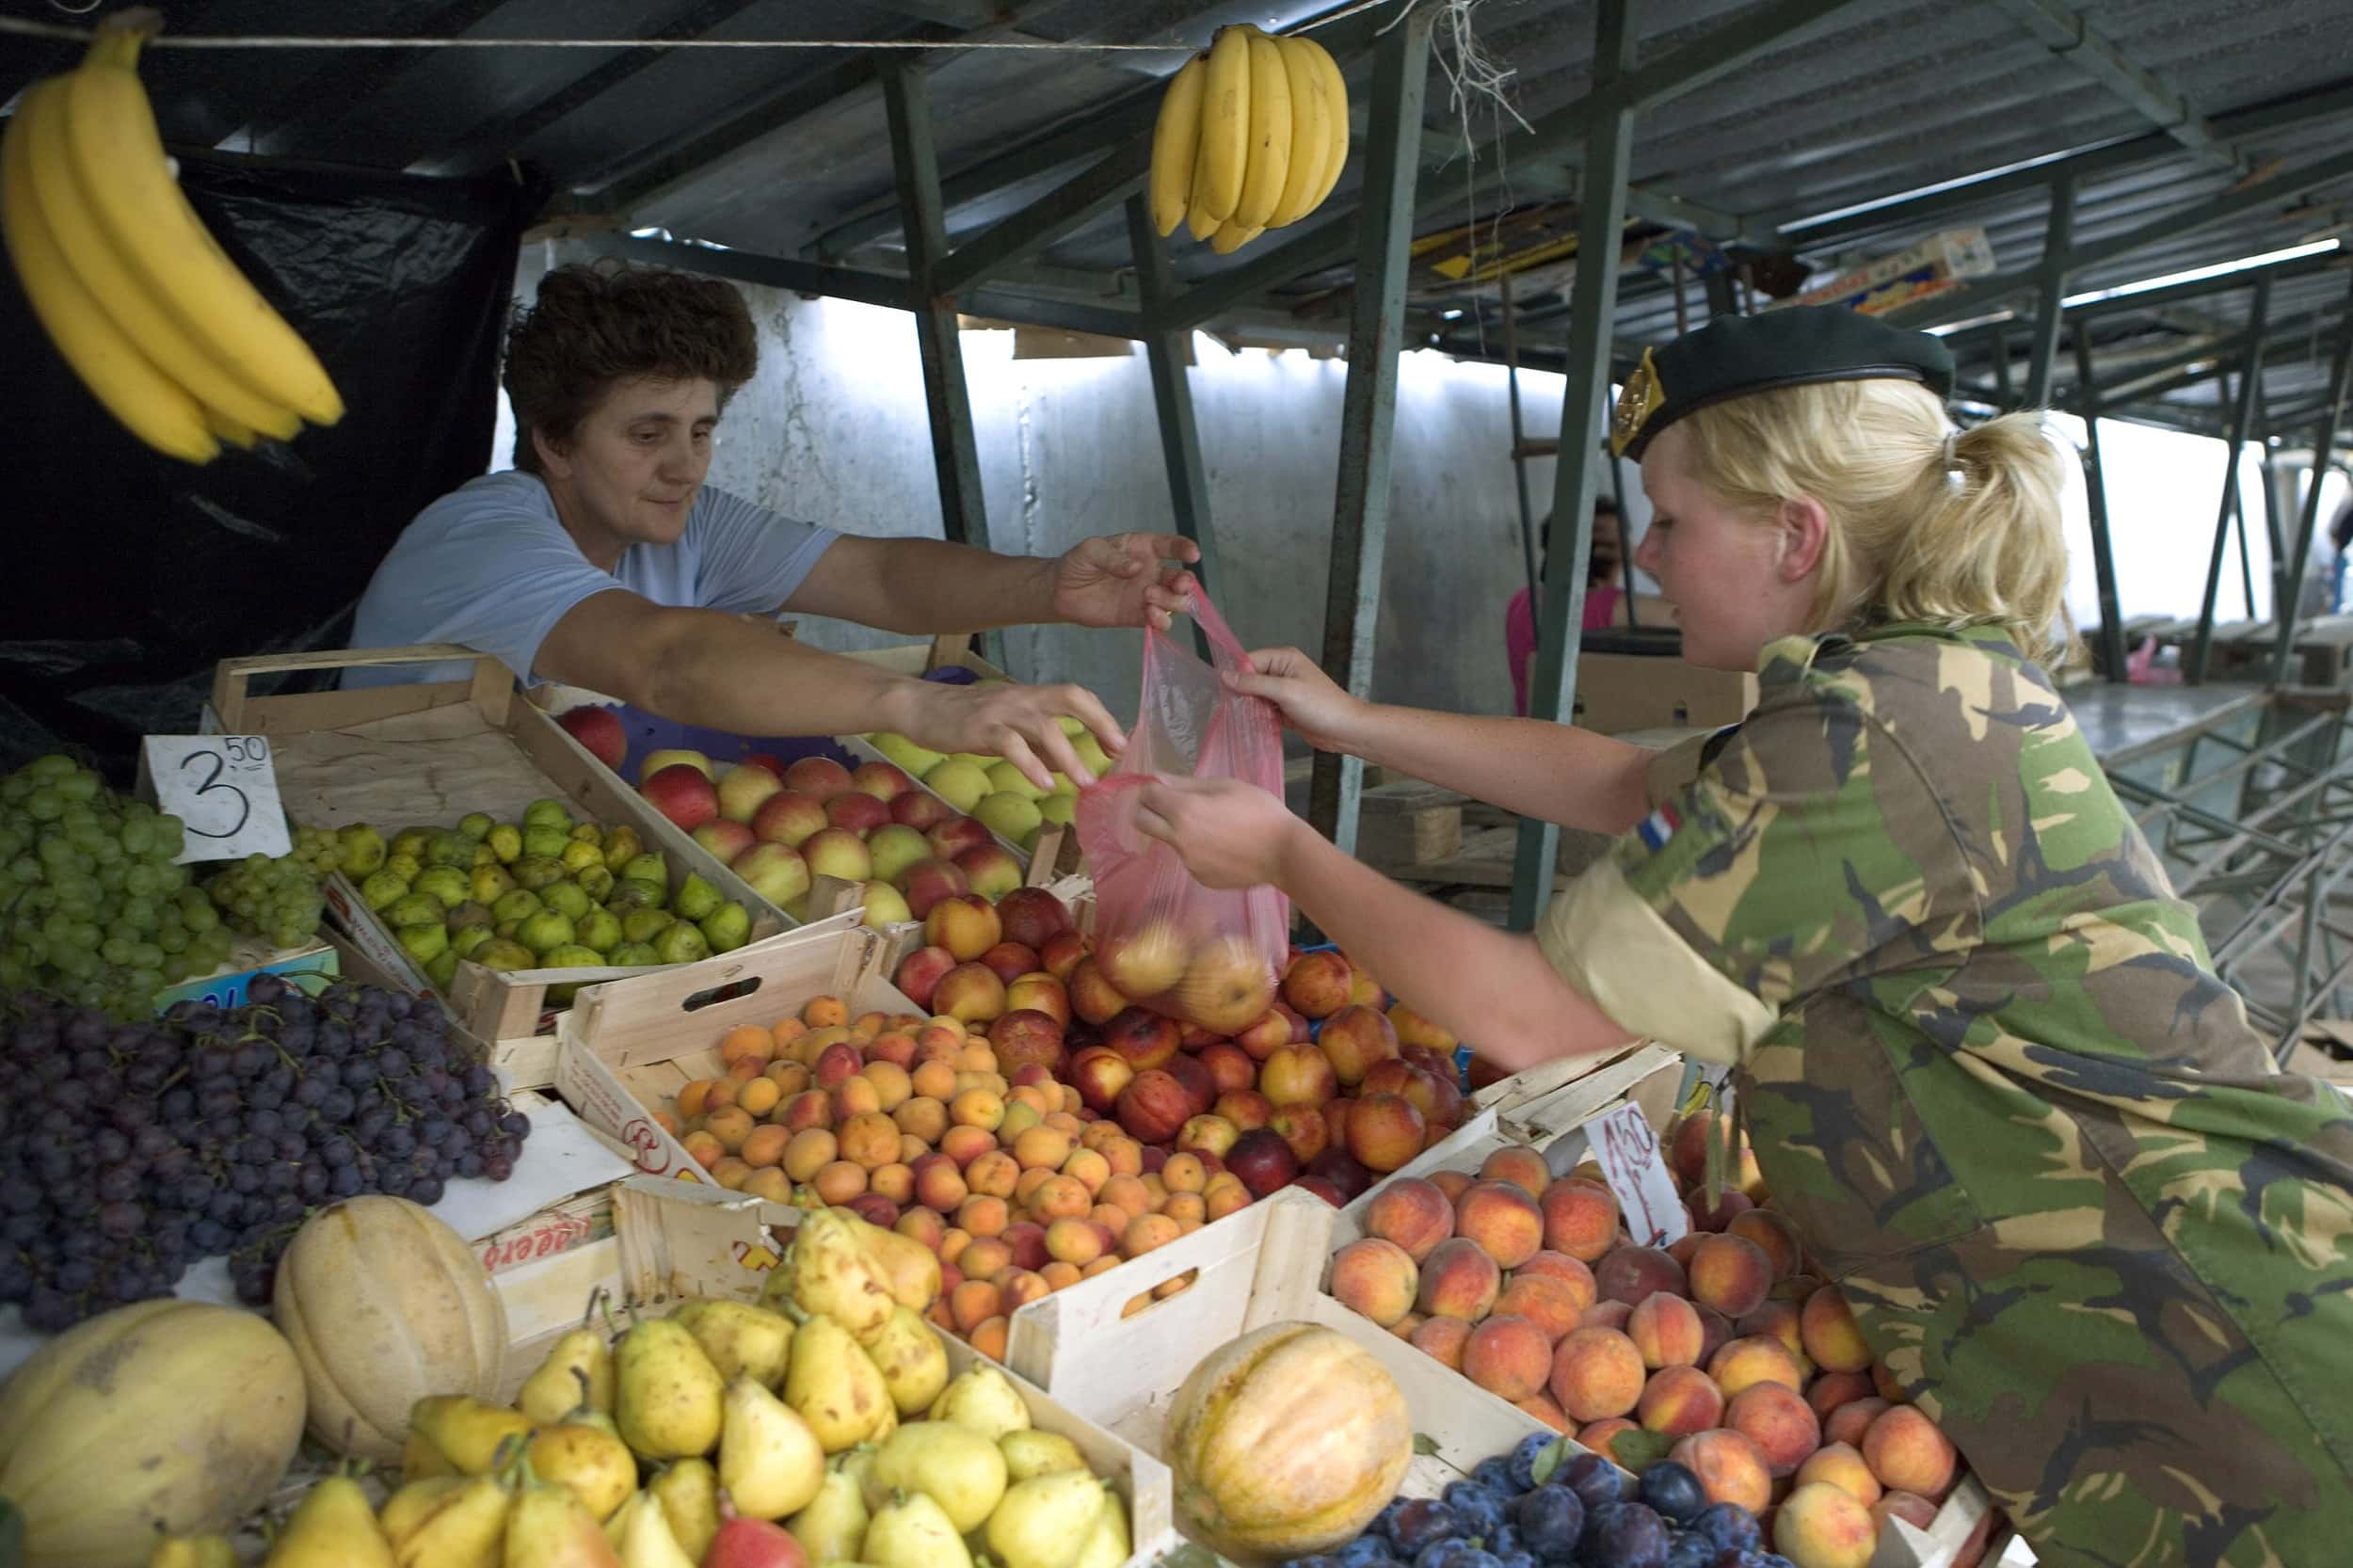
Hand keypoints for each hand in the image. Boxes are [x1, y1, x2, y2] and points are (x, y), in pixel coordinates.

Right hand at [901, 679, 1123, 792]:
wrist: (918, 707)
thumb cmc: (966, 720)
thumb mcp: (1008, 730)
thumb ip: (1039, 745)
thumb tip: (1070, 765)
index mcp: (1031, 697)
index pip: (1076, 696)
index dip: (1102, 717)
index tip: (1120, 745)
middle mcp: (1021, 697)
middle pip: (1070, 697)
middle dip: (1099, 722)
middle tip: (1117, 752)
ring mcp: (1000, 711)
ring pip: (1043, 725)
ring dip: (1069, 754)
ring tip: (1086, 783)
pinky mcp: (979, 728)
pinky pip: (1010, 744)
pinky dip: (1031, 764)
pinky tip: (1045, 784)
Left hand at [1051, 533, 1200, 631]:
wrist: (1061, 591)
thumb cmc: (1078, 563)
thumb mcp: (1092, 550)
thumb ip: (1114, 558)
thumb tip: (1137, 568)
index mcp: (1143, 549)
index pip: (1171, 546)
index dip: (1185, 549)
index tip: (1192, 555)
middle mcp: (1151, 572)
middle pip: (1180, 578)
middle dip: (1185, 582)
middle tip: (1179, 584)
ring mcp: (1147, 596)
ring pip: (1175, 600)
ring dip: (1172, 600)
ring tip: (1150, 598)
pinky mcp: (1139, 616)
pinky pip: (1160, 621)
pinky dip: (1162, 620)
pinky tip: (1151, 616)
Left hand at [1132, 775, 1302, 889]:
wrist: (1283, 853)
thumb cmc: (1259, 811)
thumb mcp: (1226, 785)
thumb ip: (1187, 783)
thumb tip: (1157, 778)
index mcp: (1184, 811)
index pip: (1147, 796)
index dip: (1152, 788)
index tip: (1163, 788)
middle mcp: (1179, 838)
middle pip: (1141, 822)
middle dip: (1147, 810)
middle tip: (1167, 806)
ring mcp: (1188, 862)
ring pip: (1168, 840)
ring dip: (1178, 830)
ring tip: (1212, 827)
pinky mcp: (1199, 877)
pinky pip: (1189, 858)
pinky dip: (1198, 850)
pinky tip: (1223, 846)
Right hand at [1224, 647, 1367, 752]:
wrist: (1345, 730)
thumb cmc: (1321, 706)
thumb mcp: (1285, 691)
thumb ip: (1254, 683)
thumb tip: (1226, 676)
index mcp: (1284, 658)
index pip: (1250, 660)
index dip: (1238, 675)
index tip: (1227, 692)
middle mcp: (1283, 672)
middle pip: (1251, 679)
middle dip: (1243, 694)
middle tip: (1236, 709)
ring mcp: (1284, 691)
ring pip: (1256, 697)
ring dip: (1250, 708)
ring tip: (1246, 719)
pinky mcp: (1285, 709)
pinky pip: (1264, 711)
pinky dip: (1259, 718)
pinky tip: (1255, 726)